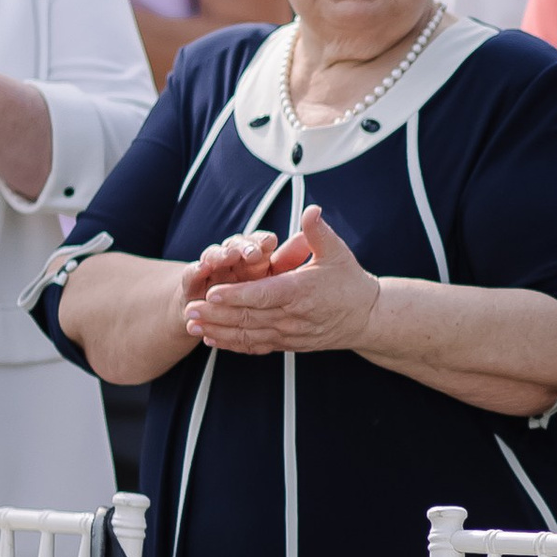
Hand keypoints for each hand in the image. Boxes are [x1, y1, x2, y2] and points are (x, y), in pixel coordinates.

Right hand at [174, 228, 286, 315]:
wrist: (214, 313)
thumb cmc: (250, 292)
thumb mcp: (273, 278)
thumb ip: (289, 259)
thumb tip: (305, 240)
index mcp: (252, 256)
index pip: (257, 242)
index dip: (262, 242)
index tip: (270, 242)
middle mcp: (231, 257)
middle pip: (235, 246)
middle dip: (243, 247)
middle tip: (251, 252)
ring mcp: (210, 268)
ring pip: (214, 255)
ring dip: (220, 254)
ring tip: (227, 256)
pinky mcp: (192, 281)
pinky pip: (192, 274)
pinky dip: (195, 270)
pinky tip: (201, 269)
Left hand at [181, 209, 379, 353]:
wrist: (367, 319)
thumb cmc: (351, 283)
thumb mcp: (337, 253)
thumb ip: (318, 232)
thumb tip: (311, 211)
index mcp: (302, 291)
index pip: (264, 294)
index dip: (236, 295)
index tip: (212, 292)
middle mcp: (293, 316)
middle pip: (248, 317)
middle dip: (215, 315)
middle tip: (189, 309)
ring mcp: (289, 333)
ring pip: (248, 334)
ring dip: (218, 331)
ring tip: (192, 325)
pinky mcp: (288, 343)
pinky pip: (256, 346)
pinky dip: (232, 344)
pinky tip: (211, 339)